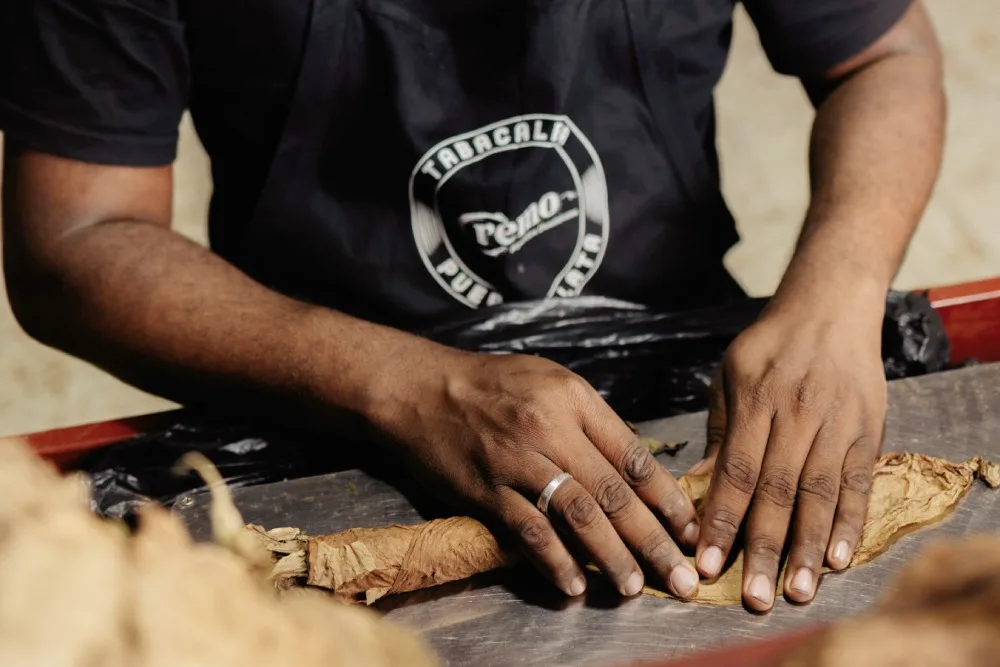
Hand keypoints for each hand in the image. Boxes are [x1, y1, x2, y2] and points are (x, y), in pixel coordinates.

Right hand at [371, 349, 700, 598]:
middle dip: (654, 541)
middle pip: (614, 493)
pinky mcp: (485, 488)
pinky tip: (572, 585)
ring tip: (633, 587)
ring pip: (577, 515)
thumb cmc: (492, 383)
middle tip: (682, 577)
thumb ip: (592, 421)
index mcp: (575, 400)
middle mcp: (550, 429)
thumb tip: (633, 468)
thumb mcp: (551, 381)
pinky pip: (528, 530)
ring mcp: (517, 460)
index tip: (691, 531)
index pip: (634, 457)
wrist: (421, 388)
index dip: (667, 500)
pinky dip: (553, 561)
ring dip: (611, 557)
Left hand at [690, 299, 886, 610]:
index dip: (722, 521)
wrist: (831, 306)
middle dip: (762, 547)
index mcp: (756, 400)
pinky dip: (851, 521)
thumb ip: (719, 434)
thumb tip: (696, 490)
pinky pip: (858, 482)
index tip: (706, 564)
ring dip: (807, 547)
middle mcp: (797, 414)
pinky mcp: (868, 429)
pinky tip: (839, 558)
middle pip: (778, 490)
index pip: (736, 472)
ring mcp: (837, 422)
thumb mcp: (730, 377)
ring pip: (820, 493)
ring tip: (796, 591)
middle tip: (752, 597)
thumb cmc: (768, 345)